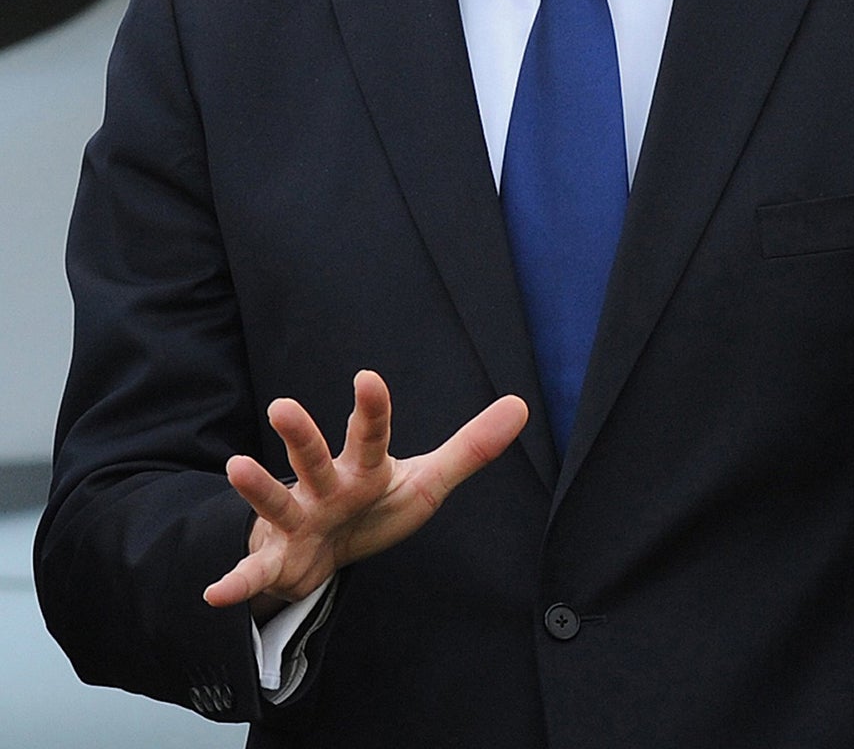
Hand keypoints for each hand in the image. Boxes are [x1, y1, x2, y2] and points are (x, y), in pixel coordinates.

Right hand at [204, 370, 526, 618]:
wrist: (329, 553)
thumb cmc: (375, 507)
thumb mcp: (427, 481)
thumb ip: (470, 448)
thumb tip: (520, 405)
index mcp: (365, 468)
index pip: (371, 435)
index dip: (372, 409)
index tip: (367, 377)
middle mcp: (326, 487)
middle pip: (314, 457)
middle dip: (301, 435)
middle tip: (282, 405)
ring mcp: (297, 519)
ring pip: (277, 500)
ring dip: (258, 487)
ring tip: (236, 466)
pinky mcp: (279, 557)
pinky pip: (256, 569)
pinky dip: (237, 580)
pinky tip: (216, 593)